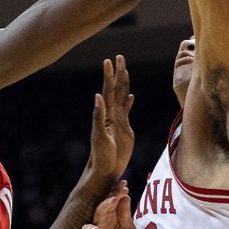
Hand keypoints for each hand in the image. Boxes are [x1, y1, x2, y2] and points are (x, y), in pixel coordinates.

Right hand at [81, 181, 136, 228]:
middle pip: (106, 202)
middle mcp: (104, 217)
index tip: (124, 184)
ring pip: (98, 212)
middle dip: (113, 194)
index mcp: (113, 214)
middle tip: (121, 187)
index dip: (118, 191)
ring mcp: (96, 226)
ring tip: (114, 200)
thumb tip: (126, 196)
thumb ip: (126, 215)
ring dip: (104, 206)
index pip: (114, 199)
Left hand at [85, 56, 134, 183]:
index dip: (109, 75)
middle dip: (118, 73)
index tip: (109, 60)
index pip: (108, 90)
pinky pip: (127, 111)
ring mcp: (118, 120)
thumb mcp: (100, 136)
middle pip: (116, 89)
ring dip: (123, 83)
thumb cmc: (100, 155)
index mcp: (106, 113)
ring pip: (122, 97)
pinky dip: (128, 102)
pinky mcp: (125, 129)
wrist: (105, 171)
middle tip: (119, 57)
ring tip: (124, 70)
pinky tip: (130, 96)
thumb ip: (98, 116)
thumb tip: (97, 96)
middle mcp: (112, 114)